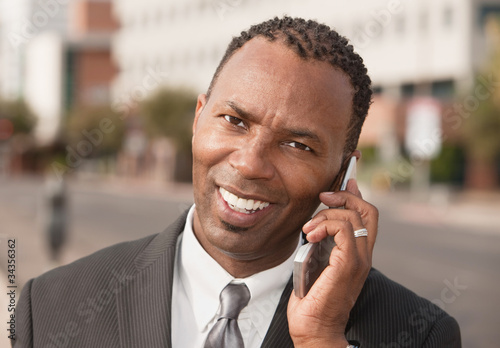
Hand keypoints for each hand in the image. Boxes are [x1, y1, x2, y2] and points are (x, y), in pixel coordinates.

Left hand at [287, 179, 377, 346]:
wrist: (313, 328)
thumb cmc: (311, 300)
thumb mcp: (316, 262)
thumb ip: (321, 243)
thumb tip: (316, 224)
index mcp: (357, 253)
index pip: (368, 216)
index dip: (357, 194)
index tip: (345, 181)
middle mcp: (363, 255)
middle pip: (368, 210)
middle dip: (345, 195)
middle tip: (323, 197)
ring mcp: (359, 259)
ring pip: (353, 215)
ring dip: (325, 215)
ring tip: (308, 230)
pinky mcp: (348, 263)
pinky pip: (343, 228)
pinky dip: (324, 225)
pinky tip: (310, 236)